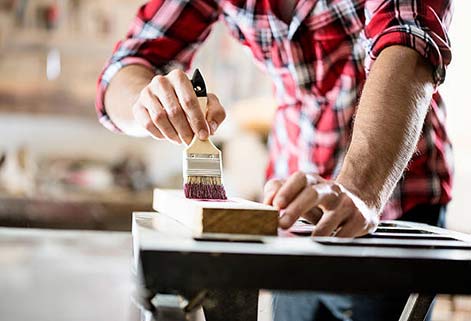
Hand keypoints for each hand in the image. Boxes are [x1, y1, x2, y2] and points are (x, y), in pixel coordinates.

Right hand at [132, 69, 225, 143]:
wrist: (159, 100)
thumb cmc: (187, 102)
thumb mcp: (206, 103)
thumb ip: (215, 113)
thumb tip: (212, 128)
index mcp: (179, 77)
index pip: (189, 101)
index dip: (198, 120)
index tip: (204, 135)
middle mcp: (161, 82)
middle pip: (174, 111)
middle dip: (186, 130)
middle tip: (192, 141)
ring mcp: (146, 93)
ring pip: (160, 118)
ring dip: (173, 134)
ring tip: (181, 139)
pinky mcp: (137, 107)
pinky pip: (148, 125)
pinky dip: (160, 134)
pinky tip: (168, 136)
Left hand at [263, 172, 378, 236]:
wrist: (361, 201)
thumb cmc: (320, 200)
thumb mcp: (301, 194)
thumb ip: (278, 192)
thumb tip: (266, 203)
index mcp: (314, 182)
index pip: (300, 179)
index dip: (287, 190)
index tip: (276, 205)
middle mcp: (331, 189)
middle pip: (312, 194)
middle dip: (296, 209)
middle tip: (281, 224)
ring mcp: (347, 203)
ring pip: (330, 218)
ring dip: (317, 232)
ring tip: (307, 241)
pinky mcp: (361, 219)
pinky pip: (345, 234)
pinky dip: (334, 241)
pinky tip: (327, 245)